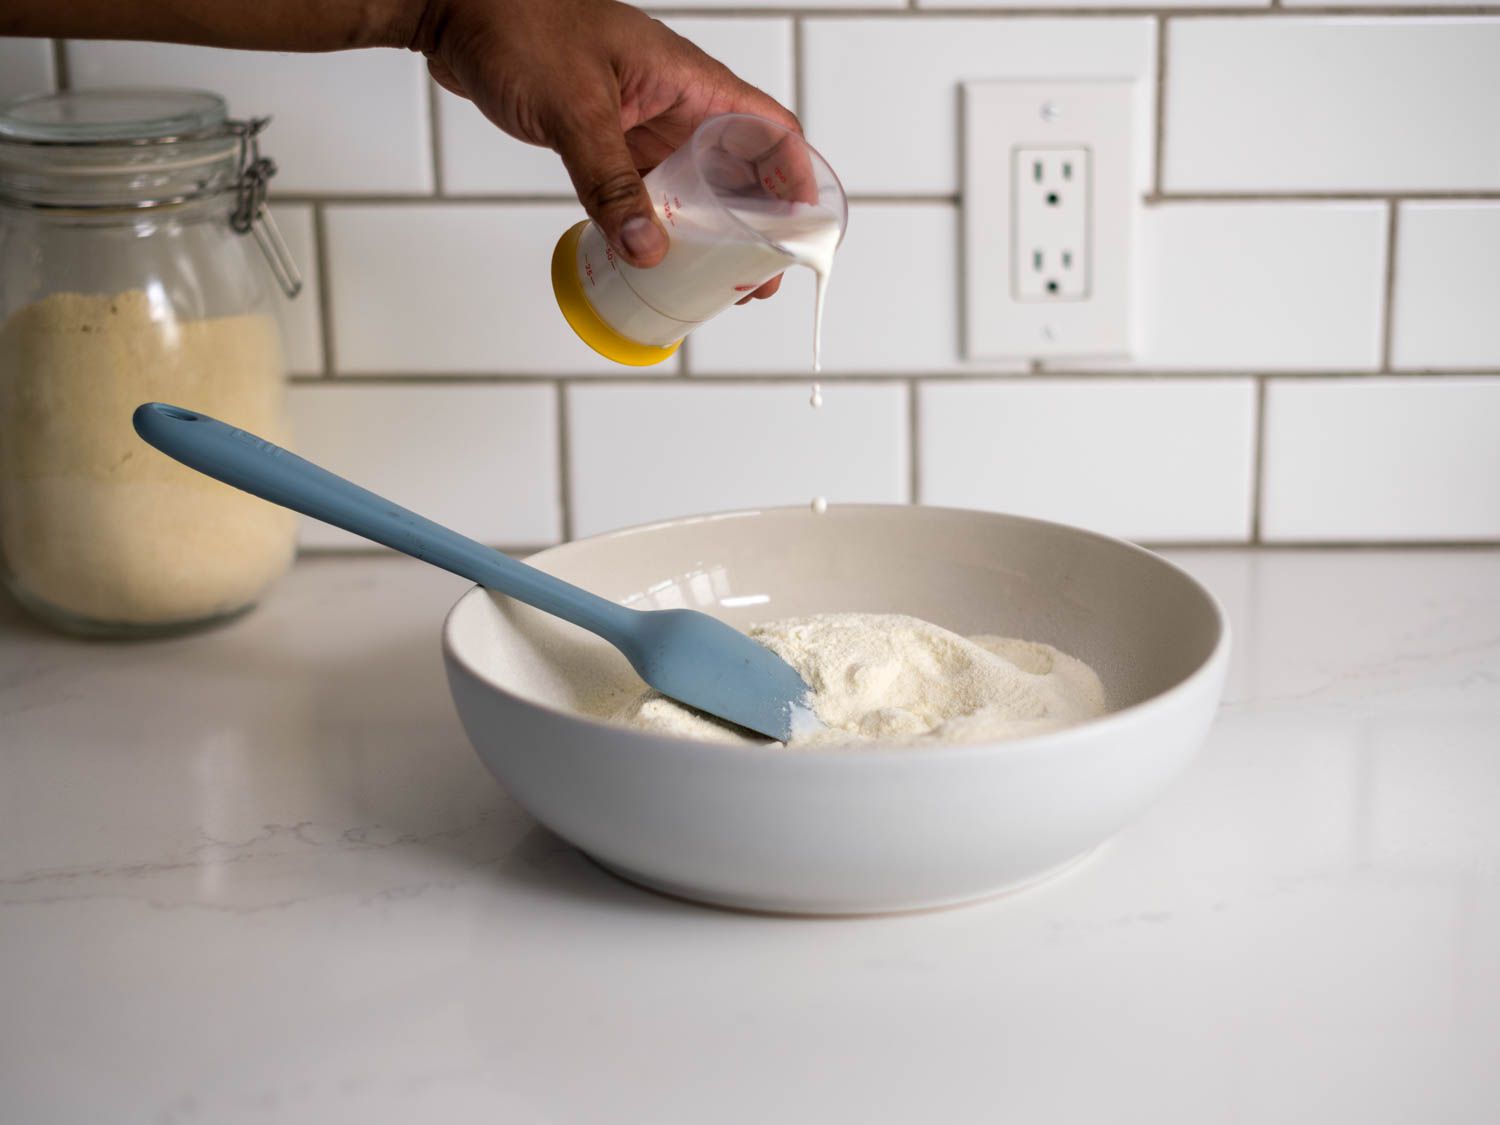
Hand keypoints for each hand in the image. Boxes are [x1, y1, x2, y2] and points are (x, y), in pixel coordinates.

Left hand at [415, 0, 798, 299]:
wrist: (454, 9)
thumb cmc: (516, 24)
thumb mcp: (573, 109)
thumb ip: (610, 181)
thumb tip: (646, 250)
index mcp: (687, 78)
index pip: (768, 128)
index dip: (795, 179)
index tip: (800, 230)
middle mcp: (674, 100)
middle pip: (739, 166)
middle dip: (758, 224)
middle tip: (758, 277)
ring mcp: (641, 120)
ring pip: (695, 182)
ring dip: (712, 231)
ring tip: (720, 280)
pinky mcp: (608, 136)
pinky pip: (650, 187)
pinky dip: (661, 224)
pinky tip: (660, 257)